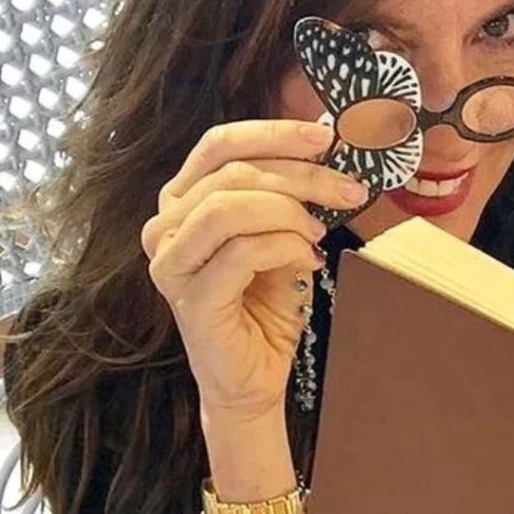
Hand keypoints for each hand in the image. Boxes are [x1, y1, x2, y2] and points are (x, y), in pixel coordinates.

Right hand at [139, 119, 369, 417]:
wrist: (254, 379)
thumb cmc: (266, 308)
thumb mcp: (283, 239)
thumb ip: (289, 199)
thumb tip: (327, 154)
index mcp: (183, 201)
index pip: (219, 145)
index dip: (273, 133)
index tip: (326, 137)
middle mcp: (166, 226)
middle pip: (232, 172)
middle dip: (301, 175)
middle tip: (347, 191)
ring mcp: (172, 263)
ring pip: (229, 206)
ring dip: (289, 211)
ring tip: (319, 232)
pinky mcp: (190, 298)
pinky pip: (241, 252)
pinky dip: (285, 248)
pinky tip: (308, 261)